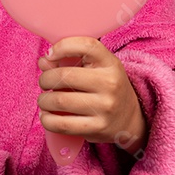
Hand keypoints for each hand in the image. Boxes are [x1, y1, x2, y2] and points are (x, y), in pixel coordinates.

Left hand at [37, 36, 148, 155]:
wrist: (130, 118)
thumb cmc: (105, 88)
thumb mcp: (96, 69)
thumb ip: (69, 61)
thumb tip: (43, 61)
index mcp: (110, 63)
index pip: (86, 46)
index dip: (62, 46)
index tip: (49, 55)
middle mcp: (110, 84)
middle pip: (64, 76)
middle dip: (45, 79)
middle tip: (44, 83)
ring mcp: (105, 107)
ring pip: (60, 101)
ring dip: (43, 100)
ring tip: (44, 100)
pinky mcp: (98, 128)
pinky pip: (62, 124)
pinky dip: (47, 120)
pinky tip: (46, 116)